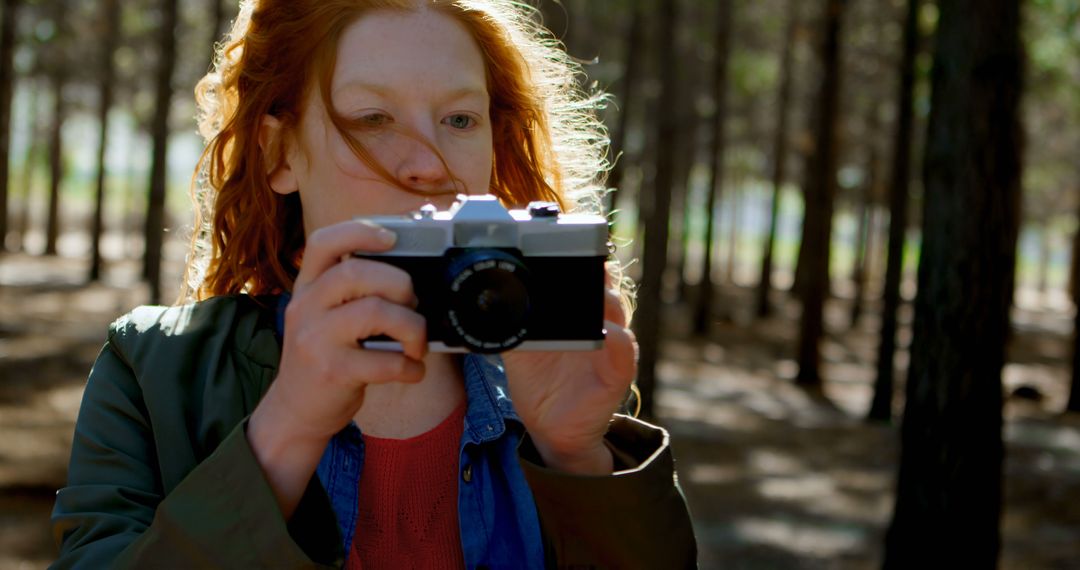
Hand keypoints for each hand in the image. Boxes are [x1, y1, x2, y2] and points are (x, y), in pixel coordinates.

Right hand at [247, 220, 427, 515]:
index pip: (323, 243)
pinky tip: (412, 370)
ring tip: (417, 343)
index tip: (392, 238)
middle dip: (400, 283)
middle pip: (356, 273)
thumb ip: (352, 293)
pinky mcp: (332, 372)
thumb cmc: (324, 358)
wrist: (295, 411)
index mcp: (307, 287)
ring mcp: (315, 339)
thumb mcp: (324, 317)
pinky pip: (384, 360)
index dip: (359, 232)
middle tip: (413, 303)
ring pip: (375, 312)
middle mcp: (306, 307)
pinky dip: (410, 366)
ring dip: (412, 325)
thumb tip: (411, 278)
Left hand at [501, 268, 637, 474]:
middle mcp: (596, 321)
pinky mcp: (617, 372)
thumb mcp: (516, 348)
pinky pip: (626, 352)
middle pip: (600, 284)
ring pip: (615, 309)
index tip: (556, 245)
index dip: (573, 257)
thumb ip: (507, 322)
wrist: (551, 426)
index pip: (579, 274)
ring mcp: (610, 345)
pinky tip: (608, 334)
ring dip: (603, 299)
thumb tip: (481, 300)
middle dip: (590, 270)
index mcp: (574, 312)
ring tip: (589, 294)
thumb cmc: (538, 381)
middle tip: (571, 262)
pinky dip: (619, 342)